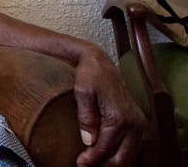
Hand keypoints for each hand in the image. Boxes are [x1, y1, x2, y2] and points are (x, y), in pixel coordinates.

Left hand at [72, 49, 146, 165]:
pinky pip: (131, 146)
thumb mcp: (82, 92)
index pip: (105, 148)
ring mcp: (138, 123)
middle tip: (84, 163)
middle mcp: (134, 122)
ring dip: (111, 160)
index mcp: (120, 117)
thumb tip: (88, 141)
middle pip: (122, 158)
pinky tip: (103, 152)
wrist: (100, 63)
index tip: (79, 163)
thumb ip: (86, 117)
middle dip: (103, 164)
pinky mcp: (138, 122)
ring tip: (92, 159)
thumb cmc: (89, 75)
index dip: (91, 159)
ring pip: (129, 155)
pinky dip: (119, 152)